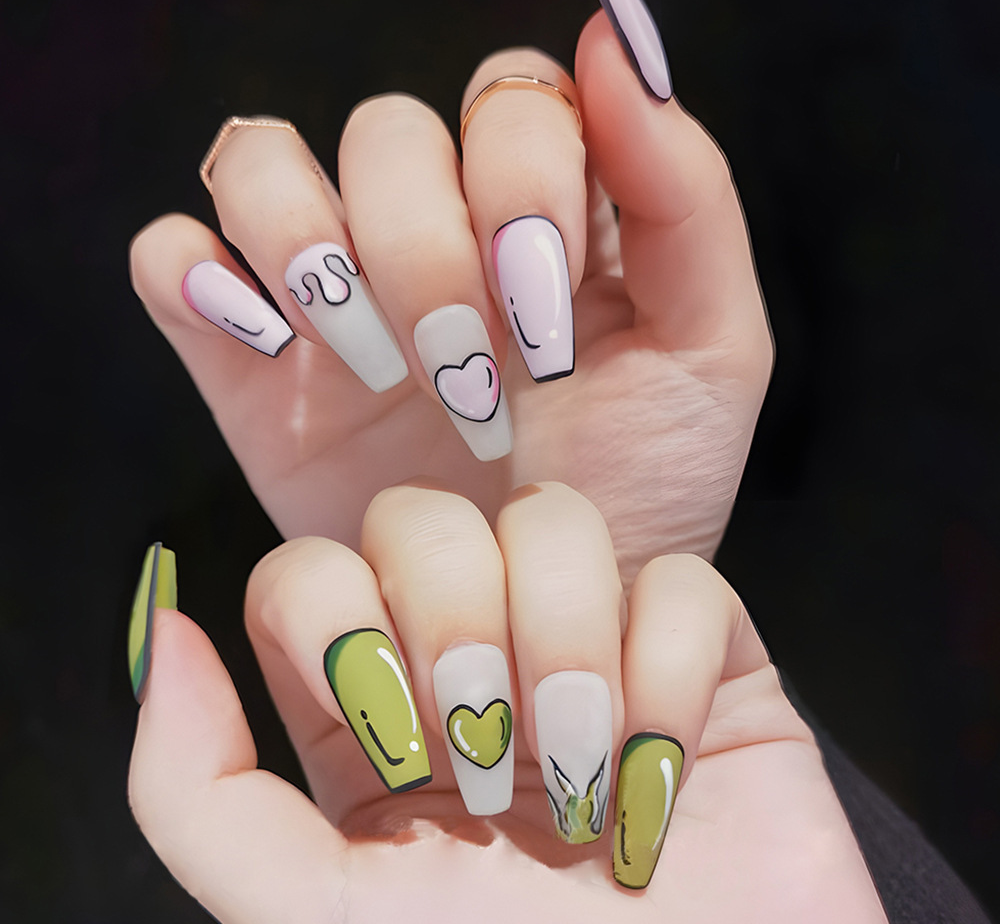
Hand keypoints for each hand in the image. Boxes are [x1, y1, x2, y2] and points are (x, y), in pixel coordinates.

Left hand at [128, 483, 883, 922]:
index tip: (391, 735)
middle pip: (428, 517)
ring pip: (556, 521)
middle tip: (489, 748)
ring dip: (568, 647)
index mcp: (372, 706)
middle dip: (455, 619)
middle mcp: (474, 653)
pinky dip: (672, 675)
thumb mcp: (315, 910)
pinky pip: (686, 584)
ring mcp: (589, 639)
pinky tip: (665, 769)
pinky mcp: (697, 654)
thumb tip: (164, 626)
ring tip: (584, 773)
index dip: (339, 620)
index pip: (313, 567)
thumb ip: (199, 789)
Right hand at [129, 0, 771, 585]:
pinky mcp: (252, 360)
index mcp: (544, 209)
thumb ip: (686, 196)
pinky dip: (192, 276)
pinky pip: (173, 257)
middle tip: (469, 373)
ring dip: (309, 246)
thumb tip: (613, 45)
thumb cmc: (640, 485)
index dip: (520, 182)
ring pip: (263, 161)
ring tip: (371, 362)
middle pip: (387, 131)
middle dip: (425, 252)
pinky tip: (267, 347)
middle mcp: (434, 231)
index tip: (544, 311)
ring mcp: (335, 292)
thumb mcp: (712, 348)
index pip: (509, 97)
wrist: (544, 616)